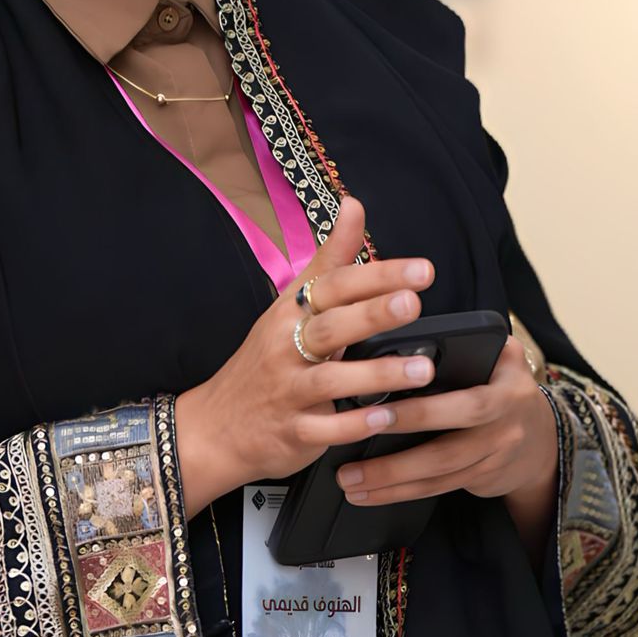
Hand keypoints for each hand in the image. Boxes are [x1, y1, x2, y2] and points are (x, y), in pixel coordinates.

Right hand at [174, 196, 439, 516]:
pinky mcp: (291, 432)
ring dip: (378, 373)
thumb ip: (328, 260)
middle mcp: (285, 347)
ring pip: (331, 378)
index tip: (421, 270)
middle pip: (331, 326)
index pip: (333, 286)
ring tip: (423, 369)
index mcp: (289, 313)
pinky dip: (354, 424)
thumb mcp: (289, 305)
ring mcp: (287, 391)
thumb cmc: (264, 359)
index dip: (375, 275)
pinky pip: (324, 428)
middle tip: (413, 303)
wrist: (214, 426)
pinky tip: (385, 418)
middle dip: (373, 314)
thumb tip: (354, 205)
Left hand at [332, 335, 558, 508]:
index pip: (467, 400)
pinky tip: (370, 493)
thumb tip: (398, 341)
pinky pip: (438, 488)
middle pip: (449, 446)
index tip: (381, 407)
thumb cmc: (501, 385)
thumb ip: (463, 346)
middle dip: (399, 454)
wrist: (542, 438)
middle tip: (355, 449)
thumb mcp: (497, 355)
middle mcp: (504, 424)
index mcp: (506, 384)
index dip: (423, 409)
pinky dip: (402, 492)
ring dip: (391, 479)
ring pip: (439, 473)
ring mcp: (494, 456)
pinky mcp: (481, 478)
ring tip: (350, 480)